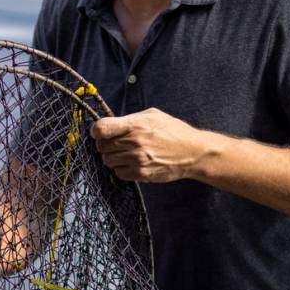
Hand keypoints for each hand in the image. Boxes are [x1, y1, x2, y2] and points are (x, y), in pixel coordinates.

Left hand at [90, 109, 211, 182]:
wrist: (193, 152)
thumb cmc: (173, 131)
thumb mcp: (153, 115)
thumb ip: (130, 119)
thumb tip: (111, 125)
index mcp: (135, 125)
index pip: (101, 129)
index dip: (96, 131)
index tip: (100, 132)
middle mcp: (134, 143)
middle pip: (101, 146)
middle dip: (106, 144)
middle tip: (117, 143)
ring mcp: (137, 160)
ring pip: (107, 161)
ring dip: (113, 157)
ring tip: (126, 153)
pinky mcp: (141, 174)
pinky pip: (118, 173)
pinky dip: (122, 168)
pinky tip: (132, 163)